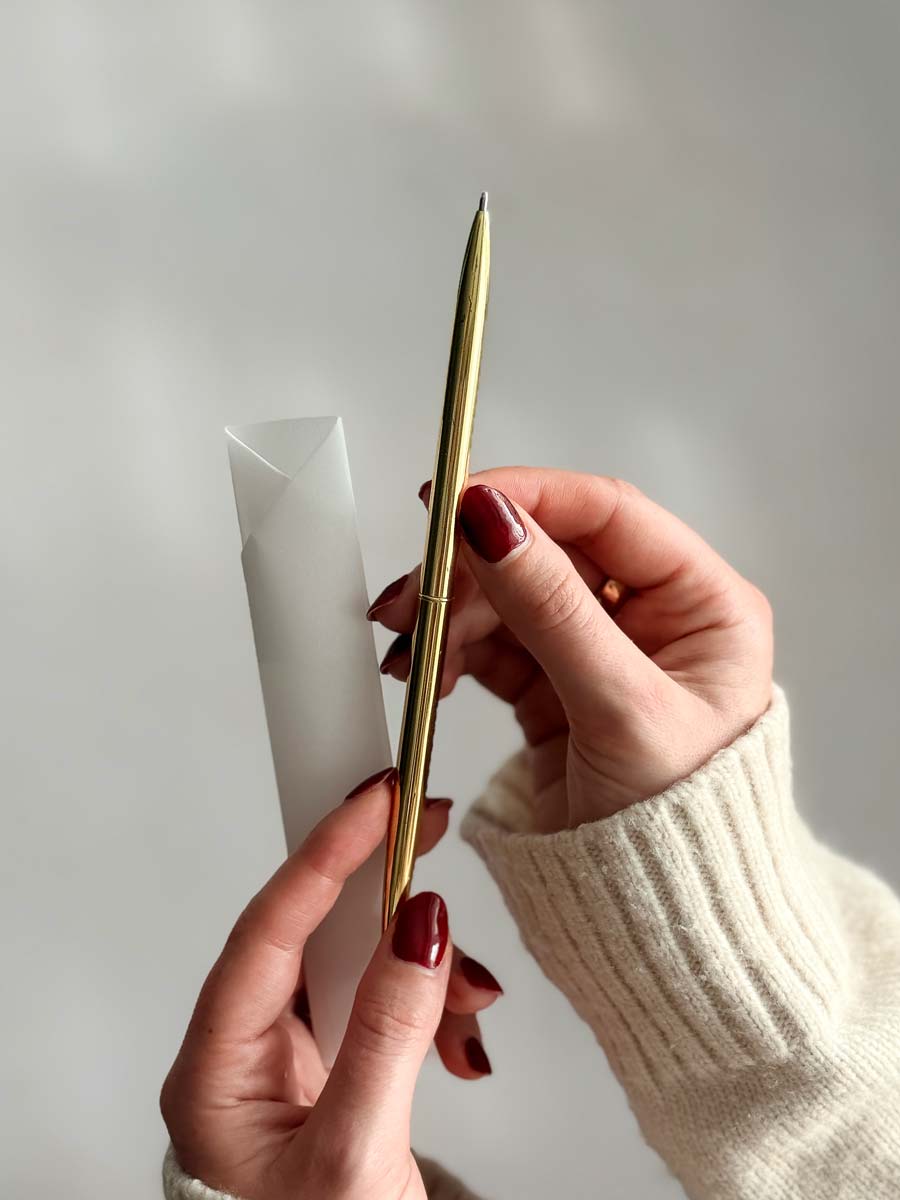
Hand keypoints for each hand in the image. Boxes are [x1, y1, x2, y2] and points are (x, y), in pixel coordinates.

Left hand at [161, 771, 498, 1199]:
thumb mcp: (354, 1154)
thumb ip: (388, 1035)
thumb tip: (421, 926)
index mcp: (215, 1069)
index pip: (265, 931)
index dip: (323, 855)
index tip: (375, 802)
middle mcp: (246, 1052)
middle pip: (314, 931)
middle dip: (386, 898)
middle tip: (427, 829)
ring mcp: (292, 1058)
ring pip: (358, 962)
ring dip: (424, 969)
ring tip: (467, 1002)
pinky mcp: (334, 1067)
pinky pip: (383, 1000)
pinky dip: (431, 1005)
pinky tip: (459, 1033)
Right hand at [368, 468, 771, 829]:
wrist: (661, 927)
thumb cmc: (681, 834)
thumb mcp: (620, 709)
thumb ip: (552, 609)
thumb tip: (489, 519)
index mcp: (703, 605)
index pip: (607, 514)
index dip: (528, 497)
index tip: (453, 502)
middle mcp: (655, 618)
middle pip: (547, 552)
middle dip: (473, 570)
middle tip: (415, 594)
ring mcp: (601, 652)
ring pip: (510, 597)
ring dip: (453, 613)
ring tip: (411, 650)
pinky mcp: (556, 688)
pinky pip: (494, 645)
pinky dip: (453, 651)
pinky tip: (425, 669)